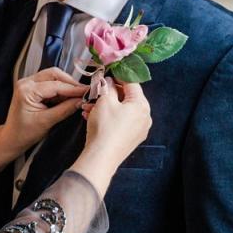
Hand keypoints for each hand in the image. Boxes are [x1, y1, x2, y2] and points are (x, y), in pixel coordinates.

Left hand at [2, 67, 88, 150]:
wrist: (11, 138)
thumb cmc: (25, 133)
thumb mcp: (47, 122)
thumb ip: (65, 109)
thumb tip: (82, 100)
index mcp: (27, 90)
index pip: (56, 85)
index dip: (74, 88)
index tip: (88, 92)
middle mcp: (26, 82)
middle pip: (54, 74)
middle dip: (70, 83)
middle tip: (84, 92)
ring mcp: (28, 83)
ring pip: (52, 76)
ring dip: (66, 85)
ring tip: (78, 96)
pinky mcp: (31, 87)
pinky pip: (49, 82)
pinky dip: (60, 89)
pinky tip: (68, 98)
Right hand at [70, 78, 151, 193]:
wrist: (102, 157)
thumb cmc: (105, 127)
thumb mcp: (105, 101)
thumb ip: (108, 87)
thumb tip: (109, 81)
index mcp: (142, 105)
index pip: (132, 83)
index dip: (117, 77)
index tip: (105, 76)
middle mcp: (145, 117)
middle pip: (127, 98)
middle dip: (108, 94)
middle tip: (94, 93)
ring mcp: (138, 130)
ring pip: (121, 111)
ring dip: (105, 107)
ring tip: (88, 107)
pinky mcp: (130, 139)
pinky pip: (120, 122)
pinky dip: (108, 118)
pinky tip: (91, 117)